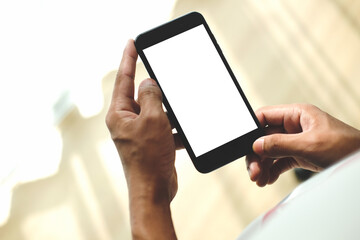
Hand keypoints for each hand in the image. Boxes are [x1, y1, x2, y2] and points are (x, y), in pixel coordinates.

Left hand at [106, 39, 180, 238]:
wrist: (154, 190)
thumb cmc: (149, 158)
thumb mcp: (153, 119)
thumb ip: (151, 96)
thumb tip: (148, 83)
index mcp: (119, 114)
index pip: (124, 79)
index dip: (129, 58)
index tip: (132, 42)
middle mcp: (126, 122)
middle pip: (141, 95)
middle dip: (155, 88)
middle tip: (165, 75)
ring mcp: (138, 132)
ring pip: (156, 111)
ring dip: (169, 111)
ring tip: (178, 112)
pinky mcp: (150, 142)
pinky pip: (163, 126)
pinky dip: (174, 127)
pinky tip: (183, 131)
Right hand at [246, 104, 359, 186]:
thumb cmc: (345, 147)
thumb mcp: (309, 145)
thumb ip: (280, 144)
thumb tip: (256, 145)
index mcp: (296, 114)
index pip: (264, 116)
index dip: (252, 130)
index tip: (245, 146)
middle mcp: (294, 126)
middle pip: (264, 137)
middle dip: (257, 155)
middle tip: (253, 172)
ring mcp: (296, 140)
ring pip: (270, 151)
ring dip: (263, 165)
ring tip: (259, 179)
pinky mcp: (300, 154)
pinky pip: (279, 160)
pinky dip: (272, 170)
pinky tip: (268, 179)